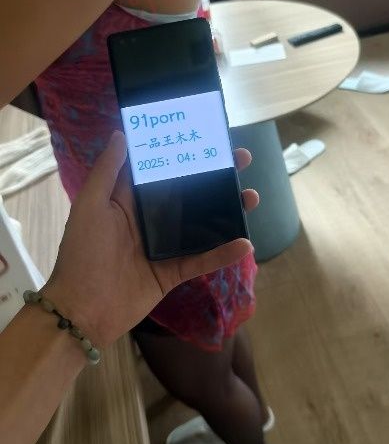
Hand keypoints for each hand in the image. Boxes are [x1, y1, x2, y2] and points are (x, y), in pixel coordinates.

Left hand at [45, 132, 257, 346]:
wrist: (82, 309)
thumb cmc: (82, 253)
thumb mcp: (90, 205)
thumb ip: (107, 170)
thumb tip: (121, 133)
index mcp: (128, 200)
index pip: (161, 170)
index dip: (183, 153)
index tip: (208, 136)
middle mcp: (149, 220)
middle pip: (189, 193)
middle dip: (215, 177)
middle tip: (241, 160)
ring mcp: (163, 247)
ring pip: (202, 225)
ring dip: (228, 210)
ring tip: (251, 197)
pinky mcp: (172, 273)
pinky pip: (202, 260)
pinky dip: (224, 254)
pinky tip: (245, 243)